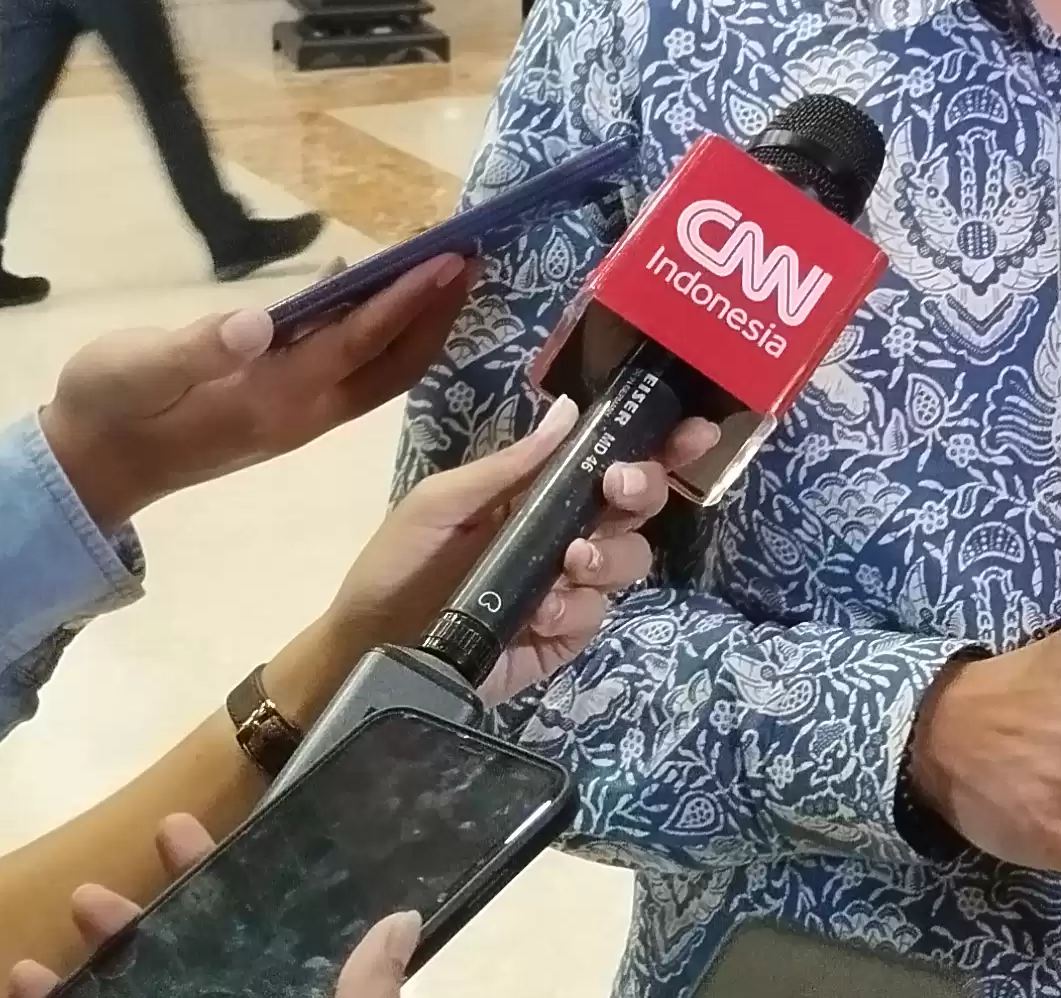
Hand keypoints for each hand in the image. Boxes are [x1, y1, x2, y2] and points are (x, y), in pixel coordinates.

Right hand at [5, 815, 419, 997]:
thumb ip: (363, 996)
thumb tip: (399, 922)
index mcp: (284, 996)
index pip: (256, 936)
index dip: (222, 881)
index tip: (178, 828)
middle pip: (188, 953)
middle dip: (151, 905)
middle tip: (119, 866)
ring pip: (131, 986)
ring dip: (100, 946)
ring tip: (78, 905)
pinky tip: (20, 980)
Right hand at [40, 254, 473, 528]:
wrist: (88, 468)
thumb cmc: (106, 408)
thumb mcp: (132, 371)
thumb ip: (193, 349)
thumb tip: (258, 325)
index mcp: (270, 397)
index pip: (357, 342)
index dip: (406, 300)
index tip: (450, 258)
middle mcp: (300, 413)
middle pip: (393, 364)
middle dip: (437, 313)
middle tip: (472, 256)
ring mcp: (298, 419)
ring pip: (381, 374)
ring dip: (419, 326)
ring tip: (447, 273)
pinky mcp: (286, 415)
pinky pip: (355, 375)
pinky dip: (383, 336)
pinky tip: (378, 296)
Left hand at [278, 398, 720, 710]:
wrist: (368, 650)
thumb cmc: (397, 565)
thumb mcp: (440, 503)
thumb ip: (507, 467)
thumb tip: (569, 410)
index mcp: (539, 492)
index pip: (610, 459)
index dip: (659, 443)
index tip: (692, 430)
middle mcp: (566, 533)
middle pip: (638, 506)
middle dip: (644, 489)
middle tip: (617, 490)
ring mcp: (569, 587)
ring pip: (629, 560)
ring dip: (610, 553)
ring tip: (570, 561)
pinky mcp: (563, 637)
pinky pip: (596, 615)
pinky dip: (574, 608)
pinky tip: (538, 612)